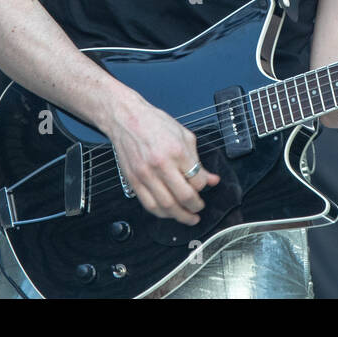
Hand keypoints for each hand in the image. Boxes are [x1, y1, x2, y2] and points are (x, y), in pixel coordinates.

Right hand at [101, 89, 220, 225]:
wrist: (126, 118)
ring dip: (180, 216)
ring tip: (188, 217)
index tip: (204, 186)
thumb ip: (198, 160)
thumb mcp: (184, 136)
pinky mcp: (133, 181)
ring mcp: (145, 175)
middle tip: (199, 208)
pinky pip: (149, 205)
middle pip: (183, 197)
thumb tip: (211, 179)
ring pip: (166, 206)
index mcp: (177, 151)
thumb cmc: (155, 123)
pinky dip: (161, 213)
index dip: (204, 187)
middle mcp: (160, 165)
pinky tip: (169, 213)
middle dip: (195, 207)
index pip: (197, 180)